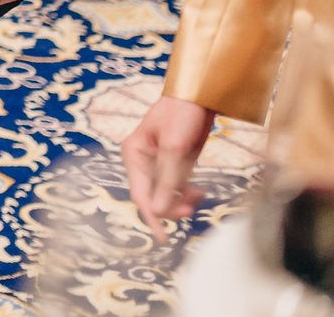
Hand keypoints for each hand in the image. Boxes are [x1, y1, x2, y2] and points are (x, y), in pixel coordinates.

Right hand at [122, 95, 215, 241]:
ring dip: (180, 200)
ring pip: (165, 193)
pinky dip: (186, 192)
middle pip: (152, 196)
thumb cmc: (182, 114)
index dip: (152, 217)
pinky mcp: (173, 161)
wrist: (199, 94)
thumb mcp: (175, 147)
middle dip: (171, 206)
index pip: (140, 194)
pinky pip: (175, 185)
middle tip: (192, 210)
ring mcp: (157, 161)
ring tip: (199, 196)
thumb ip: (167, 180)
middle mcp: (142, 160)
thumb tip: (158, 212)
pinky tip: (199, 191)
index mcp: (134, 154)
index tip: (163, 238)